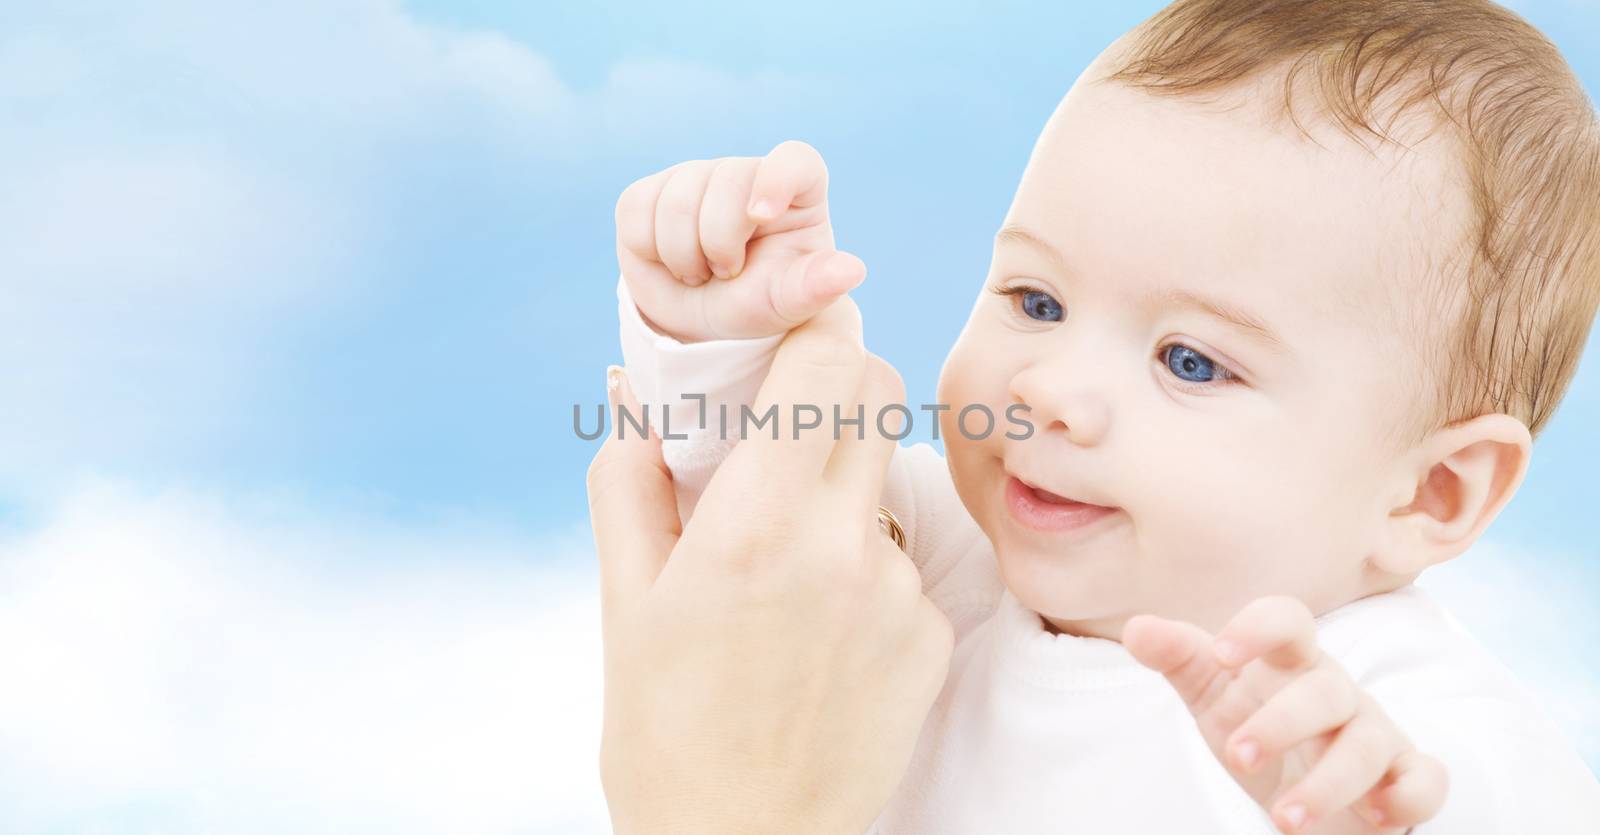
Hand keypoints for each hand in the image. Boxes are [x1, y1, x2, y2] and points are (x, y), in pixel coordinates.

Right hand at [587, 297, 952, 834]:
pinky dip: (865, 571)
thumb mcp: (623, 604)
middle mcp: (839, 546)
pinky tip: (820, 631)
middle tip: (789, 420)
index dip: (811, 328)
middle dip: (836, 384)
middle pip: (878, 394)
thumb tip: (641, 402)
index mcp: (752, 525)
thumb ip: (631, 485)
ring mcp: (896, 594)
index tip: (788, 333)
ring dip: (843, 490)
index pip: (825, 362)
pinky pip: (903, 563)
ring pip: (886, 482)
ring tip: (786, 569)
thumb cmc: (663, 733)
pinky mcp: (931, 639)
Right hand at [614, 139, 866, 342]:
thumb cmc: (757, 304)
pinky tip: (667, 262)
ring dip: (684, 254)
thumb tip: (851, 269)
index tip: (761, 215)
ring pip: (677, 198)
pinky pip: (638, 209)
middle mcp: (746, 175)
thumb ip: (815, 287)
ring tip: (699, 274)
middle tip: (726, 274)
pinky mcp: (650, 192)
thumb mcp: (787, 304)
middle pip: (726, 180)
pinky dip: (649, 249)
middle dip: (719, 242)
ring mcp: (695, 177)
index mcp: (796, 192)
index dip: (776, 178)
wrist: (701, 323)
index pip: (794, 160)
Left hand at [1123, 597, 1447, 833]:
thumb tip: (1137, 628)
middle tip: (1237, 758)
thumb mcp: (1212, 696)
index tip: (1221, 654)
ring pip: (1368, 743)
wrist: (1302, 789)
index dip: (1258, 628)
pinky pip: (1425, 778)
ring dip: (1328, 783)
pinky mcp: (1405, 775)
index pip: (1288, 619)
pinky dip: (1409, 796)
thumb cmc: (1257, 726)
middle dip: (1281, 724)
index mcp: (1290, 662)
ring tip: (1283, 818)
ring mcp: (1375, 731)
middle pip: (1324, 691)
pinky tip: (1376, 815)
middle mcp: (1337, 691)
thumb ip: (1179, 659)